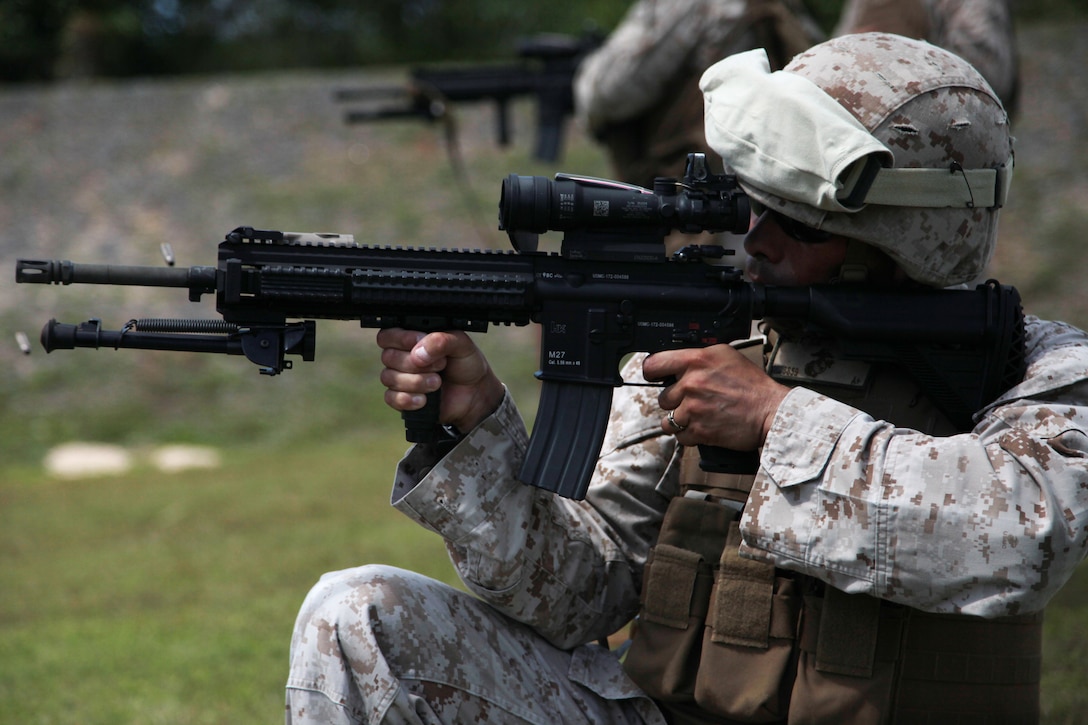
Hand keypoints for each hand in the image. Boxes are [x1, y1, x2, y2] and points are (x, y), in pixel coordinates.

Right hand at [376, 328, 504, 432]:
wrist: (475, 393)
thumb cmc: (466, 364)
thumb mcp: (461, 344)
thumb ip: (441, 340)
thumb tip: (418, 353)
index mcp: (411, 339)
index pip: (388, 335)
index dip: (400, 338)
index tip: (419, 340)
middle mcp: (401, 357)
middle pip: (388, 357)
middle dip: (415, 363)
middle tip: (440, 365)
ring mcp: (400, 378)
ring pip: (389, 377)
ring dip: (415, 381)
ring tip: (437, 382)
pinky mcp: (402, 399)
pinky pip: (391, 398)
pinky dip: (407, 399)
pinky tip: (424, 400)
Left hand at [642, 344, 788, 449]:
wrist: (771, 411)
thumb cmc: (752, 385)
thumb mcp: (726, 356)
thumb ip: (698, 356)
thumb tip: (677, 360)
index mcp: (696, 361)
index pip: (654, 364)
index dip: (652, 372)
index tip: (655, 377)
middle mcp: (691, 383)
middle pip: (662, 397)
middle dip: (675, 400)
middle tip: (693, 400)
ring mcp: (693, 409)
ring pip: (668, 419)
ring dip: (680, 420)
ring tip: (697, 416)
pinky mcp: (698, 431)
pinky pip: (679, 436)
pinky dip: (688, 434)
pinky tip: (702, 426)